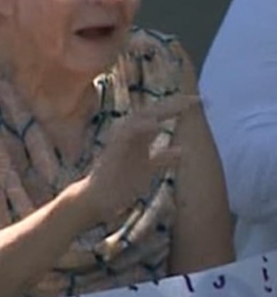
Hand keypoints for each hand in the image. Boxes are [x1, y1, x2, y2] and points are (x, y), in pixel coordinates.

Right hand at [73, 95, 193, 226]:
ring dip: (161, 110)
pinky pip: (126, 134)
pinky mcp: (111, 150)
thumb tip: (182, 151)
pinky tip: (157, 125)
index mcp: (137, 136)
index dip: (178, 107)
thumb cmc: (119, 183)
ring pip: (139, 118)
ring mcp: (118, 140)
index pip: (159, 116)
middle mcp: (127, 133)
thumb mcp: (148, 169)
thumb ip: (162, 159)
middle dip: (174, 103)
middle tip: (197, 98)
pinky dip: (141, 128)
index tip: (200, 100)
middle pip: (152, 111)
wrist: (96, 198)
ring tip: (182, 105)